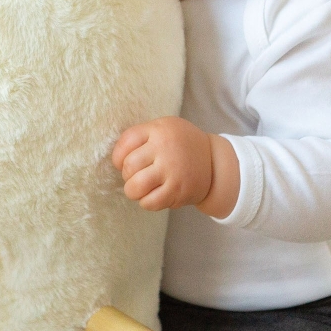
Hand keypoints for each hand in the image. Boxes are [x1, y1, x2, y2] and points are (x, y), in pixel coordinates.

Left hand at [111, 117, 239, 217]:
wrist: (215, 161)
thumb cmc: (180, 144)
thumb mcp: (163, 128)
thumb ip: (141, 137)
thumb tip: (116, 160)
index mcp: (158, 130)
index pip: (125, 143)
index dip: (118, 157)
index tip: (123, 162)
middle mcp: (164, 148)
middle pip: (129, 166)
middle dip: (127, 175)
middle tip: (136, 175)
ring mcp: (172, 171)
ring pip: (135, 187)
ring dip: (132, 190)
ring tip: (139, 187)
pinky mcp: (178, 191)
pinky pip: (150, 202)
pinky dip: (145, 202)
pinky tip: (152, 196)